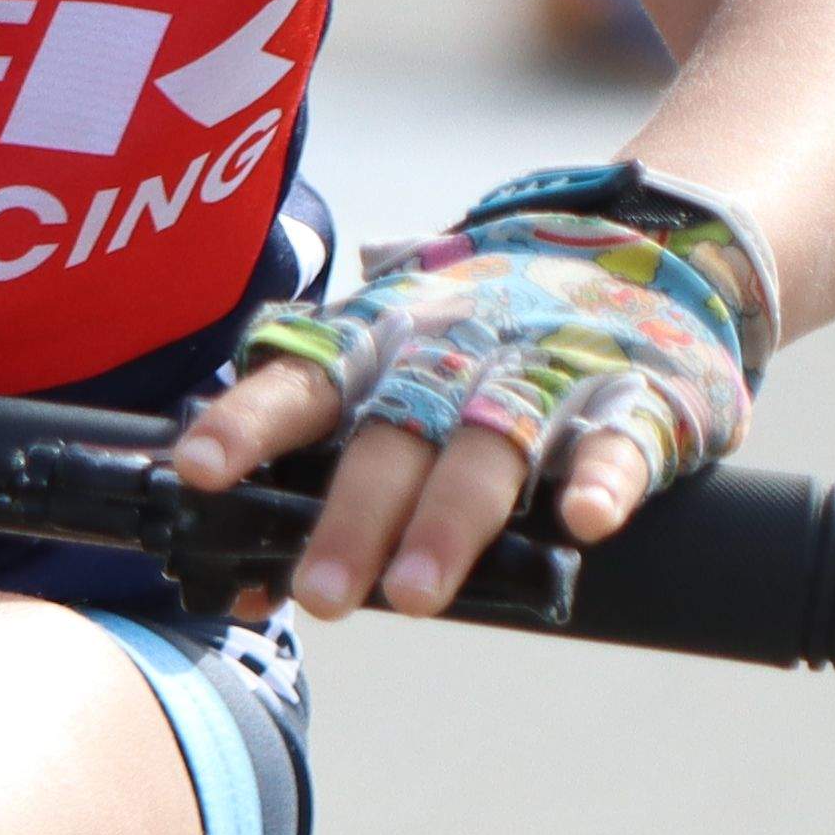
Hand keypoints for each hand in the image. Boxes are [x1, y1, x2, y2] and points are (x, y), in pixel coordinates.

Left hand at [157, 208, 762, 620]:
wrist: (630, 240)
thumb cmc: (477, 336)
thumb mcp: (396, 369)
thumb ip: (327, 465)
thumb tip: (235, 583)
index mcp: (384, 344)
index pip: (301, 387)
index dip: (248, 426)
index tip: (197, 472)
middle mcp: (455, 352)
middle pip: (393, 437)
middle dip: (353, 516)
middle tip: (321, 594)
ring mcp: (546, 368)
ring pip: (491, 443)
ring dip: (451, 518)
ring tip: (416, 593)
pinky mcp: (637, 392)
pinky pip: (620, 434)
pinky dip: (603, 476)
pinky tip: (586, 521)